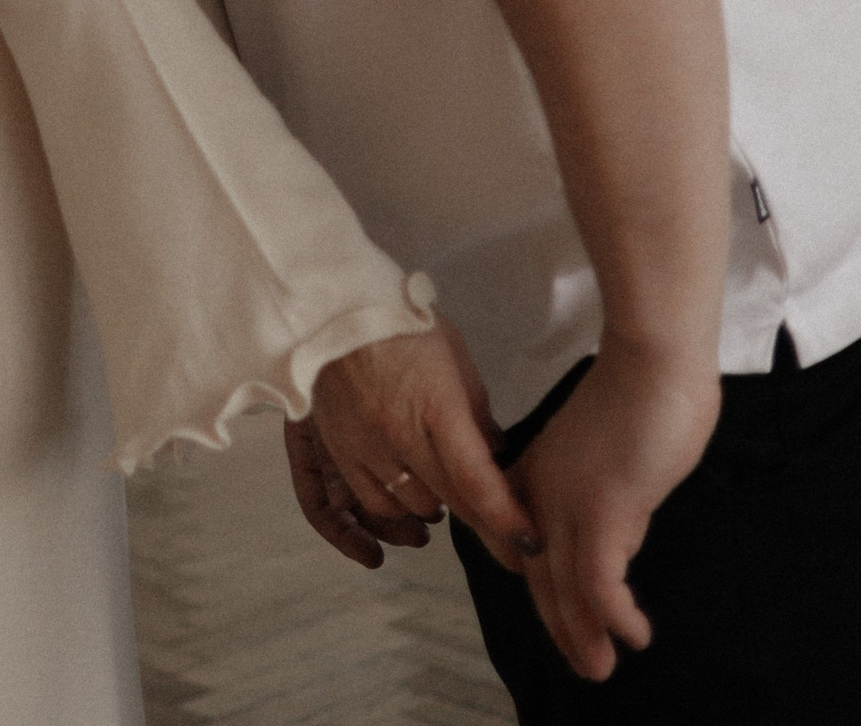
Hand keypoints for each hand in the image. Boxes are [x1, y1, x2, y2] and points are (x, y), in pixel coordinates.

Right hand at [306, 314, 540, 573]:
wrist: (330, 309)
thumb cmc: (401, 321)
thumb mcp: (454, 351)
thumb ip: (476, 407)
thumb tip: (495, 452)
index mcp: (438, 406)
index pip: (477, 480)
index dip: (506, 519)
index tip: (530, 544)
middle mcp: (402, 436)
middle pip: (452, 500)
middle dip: (488, 530)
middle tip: (512, 550)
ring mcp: (368, 448)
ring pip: (415, 507)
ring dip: (443, 510)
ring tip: (457, 501)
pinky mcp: (342, 453)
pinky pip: (374, 502)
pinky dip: (400, 511)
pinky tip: (414, 501)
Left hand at [505, 340, 720, 683]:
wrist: (655, 354)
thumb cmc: (645, 388)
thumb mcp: (611, 446)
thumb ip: (607, 484)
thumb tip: (622, 521)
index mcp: (539, 470)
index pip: (528, 545)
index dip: (546, 587)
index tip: (566, 617)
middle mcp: (543, 490)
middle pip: (540, 574)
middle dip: (560, 625)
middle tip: (584, 661)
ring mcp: (567, 501)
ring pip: (565, 586)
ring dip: (583, 634)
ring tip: (599, 667)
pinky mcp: (602, 509)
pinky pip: (600, 581)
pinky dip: (616, 615)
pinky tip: (634, 633)